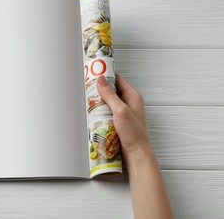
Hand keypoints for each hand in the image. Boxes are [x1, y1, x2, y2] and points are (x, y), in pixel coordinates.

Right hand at [97, 73, 173, 218]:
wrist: (137, 154)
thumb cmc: (134, 133)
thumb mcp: (120, 111)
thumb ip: (110, 95)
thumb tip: (101, 79)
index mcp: (133, 96)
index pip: (118, 79)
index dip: (107, 74)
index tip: (95, 71)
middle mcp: (129, 102)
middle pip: (112, 89)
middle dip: (100, 88)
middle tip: (88, 86)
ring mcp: (124, 112)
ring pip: (109, 101)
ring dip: (99, 100)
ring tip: (88, 98)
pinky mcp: (119, 121)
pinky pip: (108, 111)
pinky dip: (101, 110)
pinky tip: (93, 112)